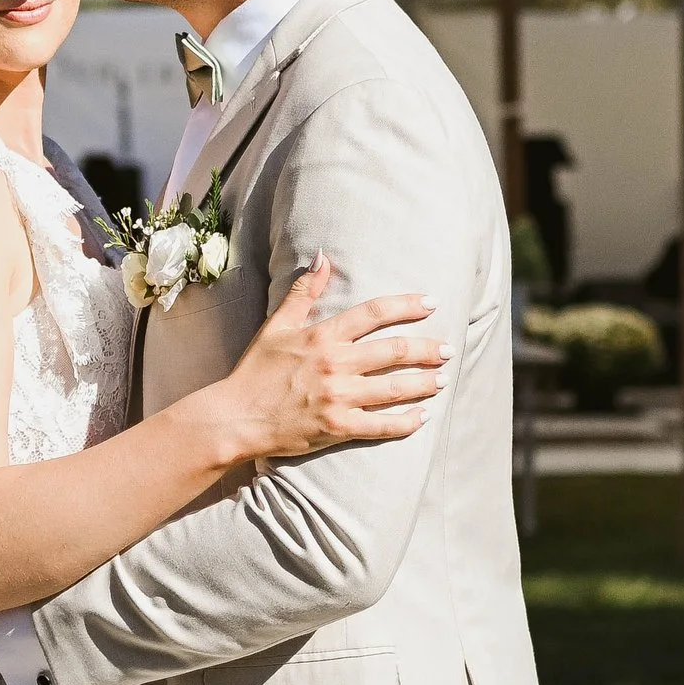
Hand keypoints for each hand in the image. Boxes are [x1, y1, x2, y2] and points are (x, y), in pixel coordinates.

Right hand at [214, 257, 445, 464]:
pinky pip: (381, 426)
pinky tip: (423, 416)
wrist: (235, 417)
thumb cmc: (255, 371)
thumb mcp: (275, 326)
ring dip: (424, 383)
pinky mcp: (338, 427)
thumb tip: (323, 257)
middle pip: (394, 351)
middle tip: (448, 348)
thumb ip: (303, 292)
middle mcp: (335, 365)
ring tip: (442, 379)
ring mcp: (338, 398)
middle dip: (427, 349)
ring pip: (394, 388)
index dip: (406, 305)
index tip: (430, 303)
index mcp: (322, 336)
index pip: (374, 313)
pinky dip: (406, 422)